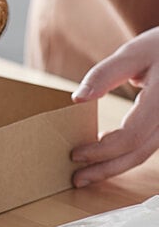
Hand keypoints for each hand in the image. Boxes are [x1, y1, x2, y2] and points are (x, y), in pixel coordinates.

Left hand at [70, 27, 158, 186]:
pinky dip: (125, 155)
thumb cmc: (157, 47)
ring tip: (87, 174)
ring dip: (115, 166)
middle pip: (138, 154)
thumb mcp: (131, 54)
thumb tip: (77, 99)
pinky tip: (105, 157)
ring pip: (144, 154)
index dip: (102, 150)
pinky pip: (147, 147)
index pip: (130, 136)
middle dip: (106, 169)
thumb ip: (103, 75)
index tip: (75, 154)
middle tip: (76, 179)